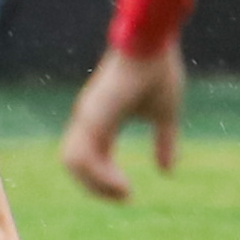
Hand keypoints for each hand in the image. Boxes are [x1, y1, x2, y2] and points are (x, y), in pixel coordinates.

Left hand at [60, 43, 185, 201]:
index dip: (103, 180)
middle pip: (74, 164)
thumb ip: (164, 142)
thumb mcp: (165, 114)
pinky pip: (84, 155)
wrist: (152, 42)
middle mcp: (88, 119)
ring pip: (73, 163)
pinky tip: (122, 181)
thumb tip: (167, 172)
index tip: (127, 193)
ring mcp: (87, 116)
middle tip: (123, 197)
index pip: (90, 157)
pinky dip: (98, 175)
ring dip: (95, 184)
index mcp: (101, 119)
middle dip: (95, 187)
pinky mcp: (92, 115)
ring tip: (123, 192)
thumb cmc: (157, 72)